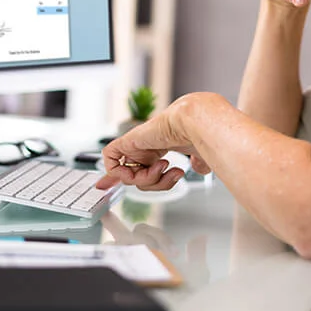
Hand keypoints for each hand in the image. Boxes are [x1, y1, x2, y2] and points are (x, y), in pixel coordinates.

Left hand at [95, 94, 214, 191]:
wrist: (192, 122)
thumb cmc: (198, 133)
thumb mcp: (199, 155)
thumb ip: (197, 163)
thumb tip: (200, 169)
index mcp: (158, 149)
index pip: (140, 168)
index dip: (139, 180)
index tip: (135, 188)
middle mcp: (145, 148)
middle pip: (139, 180)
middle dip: (158, 184)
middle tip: (174, 174)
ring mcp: (135, 145)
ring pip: (128, 176)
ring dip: (149, 180)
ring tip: (164, 165)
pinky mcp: (126, 142)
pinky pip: (110, 159)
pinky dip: (118, 172)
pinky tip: (139, 170)